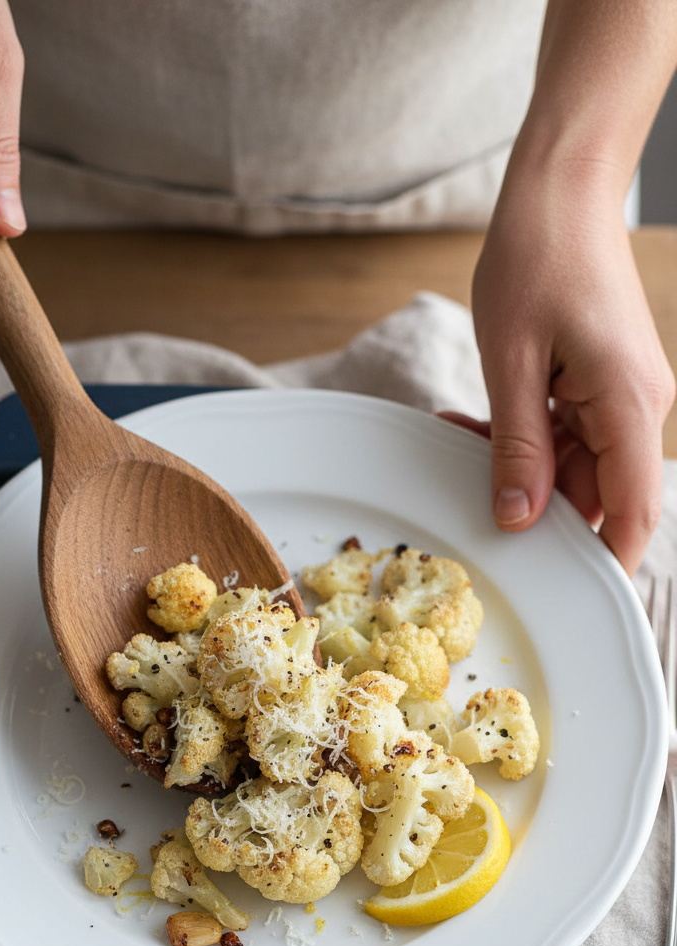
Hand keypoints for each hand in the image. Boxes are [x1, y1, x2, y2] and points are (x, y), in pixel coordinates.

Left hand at [472, 167, 673, 574]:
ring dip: (521, 466)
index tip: (572, 599)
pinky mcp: (602, 381)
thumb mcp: (510, 362)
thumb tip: (518, 517)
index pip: (633, 510)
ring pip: (576, 466)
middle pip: (598, 493)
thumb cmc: (537, 256)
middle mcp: (638, 405)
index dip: (605, 562)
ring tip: (465, 435)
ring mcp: (622, 394)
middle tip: (472, 487)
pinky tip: (479, 423)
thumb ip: (517, 448)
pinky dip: (525, 438)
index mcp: (628, 403)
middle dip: (535, 503)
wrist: (560, 189)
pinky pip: (567, 433)